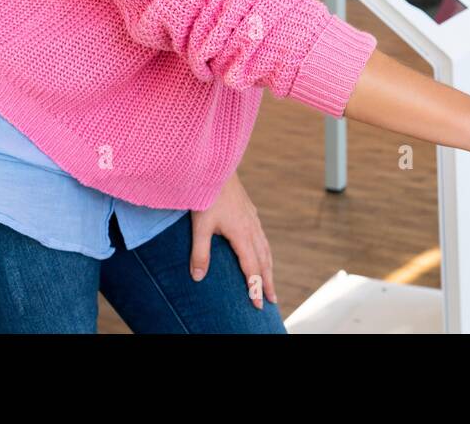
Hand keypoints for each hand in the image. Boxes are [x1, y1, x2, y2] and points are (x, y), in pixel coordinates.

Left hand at [190, 172, 276, 309]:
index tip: (257, 303)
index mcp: (242, 234)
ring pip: (265, 248)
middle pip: (264, 261)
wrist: (216, 167)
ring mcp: (252, 219)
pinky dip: (265, 251)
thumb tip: (198, 277)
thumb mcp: (200, 226)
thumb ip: (200, 253)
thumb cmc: (207, 195)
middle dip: (267, 282)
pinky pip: (262, 237)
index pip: (252, 267)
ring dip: (268, 268)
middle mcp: (251, 228)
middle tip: (271, 299)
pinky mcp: (249, 211)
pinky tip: (261, 251)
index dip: (255, 287)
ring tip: (270, 281)